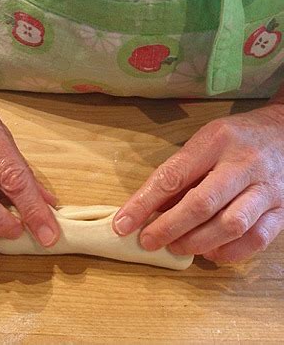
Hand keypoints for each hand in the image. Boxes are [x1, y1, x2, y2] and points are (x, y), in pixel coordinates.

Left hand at [113, 103, 283, 262]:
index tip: (122, 224)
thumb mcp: (202, 143)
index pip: (173, 176)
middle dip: (168, 228)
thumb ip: (179, 174)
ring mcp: (266, 188)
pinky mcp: (282, 209)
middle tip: (147, 242)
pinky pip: (257, 239)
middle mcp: (243, 164)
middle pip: (201, 204)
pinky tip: (210, 252)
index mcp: (215, 142)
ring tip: (176, 247)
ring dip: (196, 242)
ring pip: (230, 225)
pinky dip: (229, 252)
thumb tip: (148, 209)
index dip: (143, 204)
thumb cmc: (235, 138)